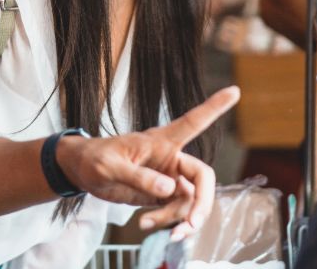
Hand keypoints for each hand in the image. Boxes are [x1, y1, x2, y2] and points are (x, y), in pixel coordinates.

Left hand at [55, 86, 239, 237]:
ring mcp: (168, 178)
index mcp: (161, 141)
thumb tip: (170, 188)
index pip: (193, 121)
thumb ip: (139, 177)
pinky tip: (145, 224)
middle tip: (191, 225)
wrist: (82, 172)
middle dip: (202, 204)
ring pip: (190, 201)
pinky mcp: (161, 195)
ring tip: (147, 225)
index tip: (235, 90)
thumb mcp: (111, 167)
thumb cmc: (94, 159)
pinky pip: (176, 211)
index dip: (214, 107)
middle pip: (203, 179)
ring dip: (177, 218)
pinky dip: (166, 221)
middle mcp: (171, 159)